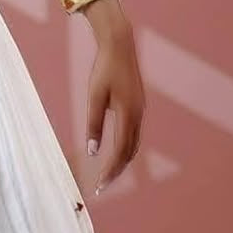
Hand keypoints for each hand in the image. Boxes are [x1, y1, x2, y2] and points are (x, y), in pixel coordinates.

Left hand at [83, 9, 144, 193]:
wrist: (120, 45)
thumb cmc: (104, 70)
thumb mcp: (94, 97)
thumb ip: (94, 124)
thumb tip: (93, 152)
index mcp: (128, 114)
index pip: (120, 152)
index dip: (110, 170)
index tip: (100, 185)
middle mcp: (138, 115)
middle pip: (129, 152)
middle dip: (116, 170)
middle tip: (102, 186)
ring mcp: (140, 110)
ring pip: (133, 144)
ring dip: (122, 161)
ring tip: (108, 174)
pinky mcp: (138, 105)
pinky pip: (134, 134)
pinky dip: (126, 148)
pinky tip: (116, 152)